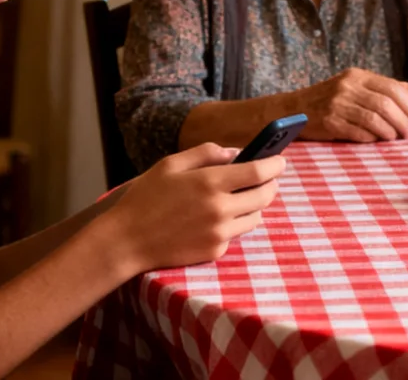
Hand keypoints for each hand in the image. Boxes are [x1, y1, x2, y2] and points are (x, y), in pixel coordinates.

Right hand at [105, 143, 282, 272]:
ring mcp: (219, 234)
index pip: (258, 173)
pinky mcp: (215, 253)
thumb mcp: (171, 164)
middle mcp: (220, 209)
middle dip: (270, 185)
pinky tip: (216, 219)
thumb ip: (206, 153)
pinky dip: (233, 224)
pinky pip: (236, 235)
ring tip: (240, 198)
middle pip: (265, 196)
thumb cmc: (145, 198)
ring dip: (254, 206)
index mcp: (210, 182)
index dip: (275, 164)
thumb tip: (237, 153)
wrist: (126, 241)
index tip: (281, 160)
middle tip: (266, 179)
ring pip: (255, 218)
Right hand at [297, 67, 407, 141]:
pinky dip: (372, 139)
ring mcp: (337, 104)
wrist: (292, 109)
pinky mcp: (329, 121)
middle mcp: (348, 86)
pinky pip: (358, 132)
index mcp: (356, 75)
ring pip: (374, 119)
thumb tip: (406, 87)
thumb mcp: (351, 85)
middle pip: (385, 104)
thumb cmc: (327, 99)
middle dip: (403, 121)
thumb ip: (377, 86)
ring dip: (390, 132)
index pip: (392, 87)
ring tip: (397, 139)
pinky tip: (377, 142)